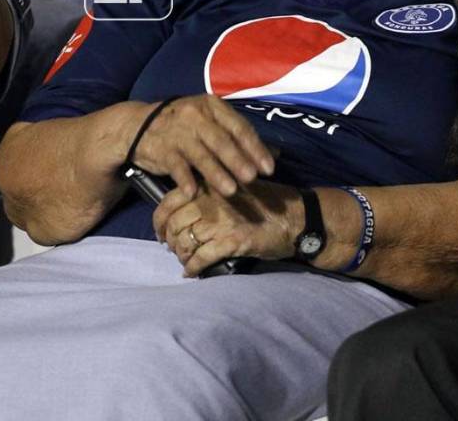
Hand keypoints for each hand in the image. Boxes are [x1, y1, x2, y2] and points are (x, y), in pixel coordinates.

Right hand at [131, 95, 275, 198]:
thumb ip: (239, 136)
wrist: (138, 125)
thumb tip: (275, 153)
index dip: (255, 148)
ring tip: (231, 190)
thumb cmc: (185, 126)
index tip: (269, 168)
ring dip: (217, 173)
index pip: (239, 127)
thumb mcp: (211, 122)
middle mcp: (196, 115)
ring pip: (201, 155)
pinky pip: (176, 166)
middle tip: (252, 178)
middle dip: (238, 161)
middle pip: (222, 141)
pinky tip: (193, 192)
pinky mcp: (162, 148)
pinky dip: (184, 179)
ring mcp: (178, 132)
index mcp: (213, 106)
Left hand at [153, 179, 302, 276]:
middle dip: (169, 240)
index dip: (159, 220)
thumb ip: (211, 193)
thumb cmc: (269, 202)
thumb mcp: (237, 186)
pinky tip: (192, 272)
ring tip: (185, 260)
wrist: (298, 217)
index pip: (169, 200)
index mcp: (211, 184)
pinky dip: (192, 268)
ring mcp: (221, 221)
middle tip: (173, 249)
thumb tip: (184, 208)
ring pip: (185, 242)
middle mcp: (212, 200)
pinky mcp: (232, 241)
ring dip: (181, 255)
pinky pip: (201, 258)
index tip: (160, 231)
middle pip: (173, 224)